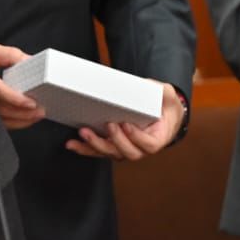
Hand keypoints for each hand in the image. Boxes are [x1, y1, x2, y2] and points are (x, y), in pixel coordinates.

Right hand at [0, 40, 44, 129]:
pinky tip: (24, 120)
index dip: (14, 98)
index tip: (31, 102)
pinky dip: (12, 123)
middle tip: (40, 111)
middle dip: (22, 113)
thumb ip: (10, 55)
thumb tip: (30, 61)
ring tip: (36, 116)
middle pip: (0, 109)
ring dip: (19, 120)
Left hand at [66, 81, 184, 160]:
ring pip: (110, 153)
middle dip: (115, 140)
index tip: (126, 125)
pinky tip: (72, 144)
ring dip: (95, 145)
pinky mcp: (112, 145)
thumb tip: (148, 87)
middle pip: (128, 152)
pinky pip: (99, 151)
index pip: (149, 145)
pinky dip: (85, 149)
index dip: (137, 138)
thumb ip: (162, 92)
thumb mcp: (167, 96)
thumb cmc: (163, 106)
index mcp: (157, 139)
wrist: (160, 115)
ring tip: (83, 133)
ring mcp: (125, 148)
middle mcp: (141, 148)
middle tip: (107, 125)